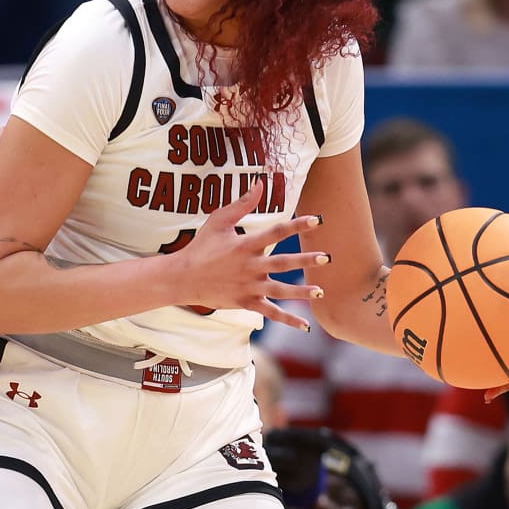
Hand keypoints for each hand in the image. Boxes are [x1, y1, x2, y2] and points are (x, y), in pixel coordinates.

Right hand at [172, 180, 327, 329]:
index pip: (275, 233)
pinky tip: (305, 325)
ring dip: (300, 292)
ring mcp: (248, 287)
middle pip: (282, 263)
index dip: (296, 225)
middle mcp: (249, 267)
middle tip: (326, 257)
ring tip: (320, 291)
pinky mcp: (246, 302)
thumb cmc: (201, 246)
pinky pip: (270, 312)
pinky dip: (287, 319)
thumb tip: (260, 184)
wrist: (183, 278)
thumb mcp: (219, 221)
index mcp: (245, 246)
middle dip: (305, 260)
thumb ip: (242, 204)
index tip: (317, 219)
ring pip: (279, 290)